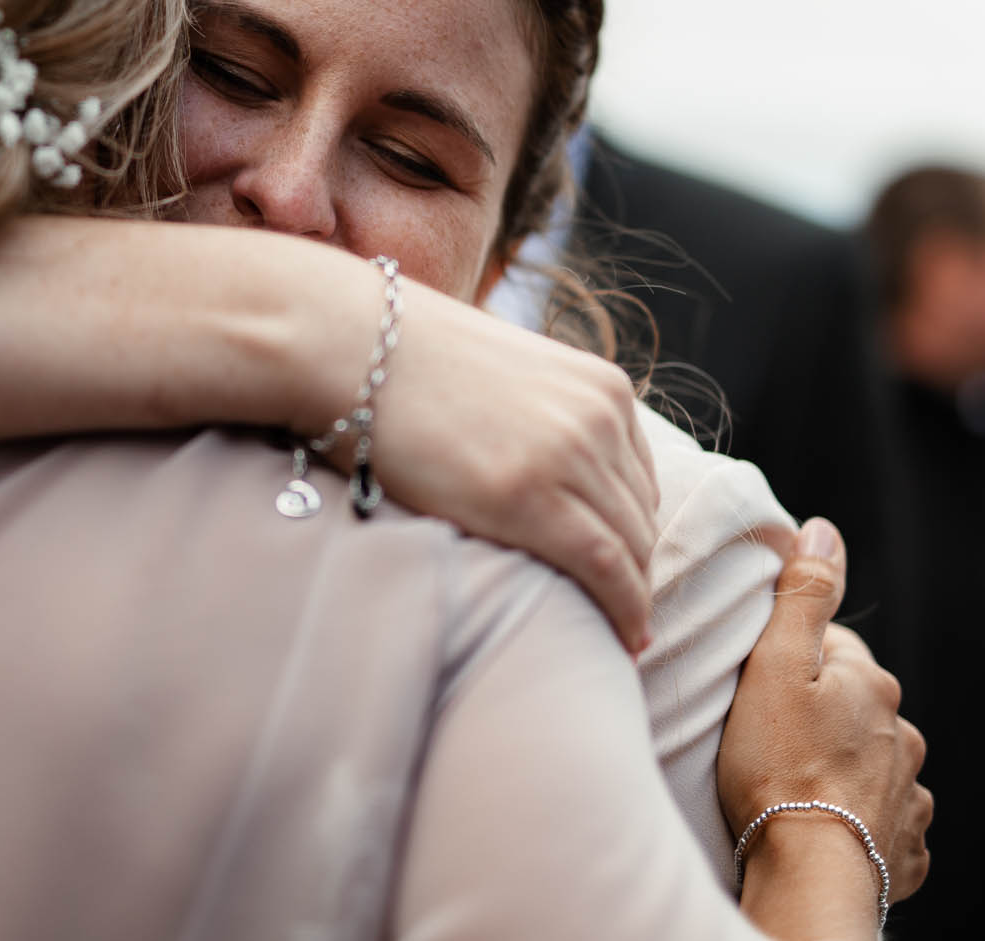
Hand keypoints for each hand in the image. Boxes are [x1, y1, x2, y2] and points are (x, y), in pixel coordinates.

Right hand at [341, 282, 660, 652]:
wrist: (345, 343)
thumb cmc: (399, 360)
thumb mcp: (497, 375)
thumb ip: (532, 413)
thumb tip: (524, 458)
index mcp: (599, 384)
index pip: (638, 476)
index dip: (631, 529)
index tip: (621, 566)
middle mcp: (599, 416)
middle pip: (639, 515)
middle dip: (634, 568)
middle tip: (619, 615)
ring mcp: (568, 454)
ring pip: (631, 547)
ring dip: (631, 596)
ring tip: (620, 634)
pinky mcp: (530, 497)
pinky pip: (605, 567)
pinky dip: (625, 609)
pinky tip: (625, 640)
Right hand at [719, 518, 930, 902]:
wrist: (809, 869)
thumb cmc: (777, 765)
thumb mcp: (774, 665)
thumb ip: (801, 595)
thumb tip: (824, 530)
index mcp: (871, 684)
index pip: (833, 649)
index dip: (793, 662)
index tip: (761, 687)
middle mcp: (902, 733)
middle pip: (857, 707)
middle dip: (823, 715)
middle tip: (771, 739)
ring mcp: (910, 793)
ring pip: (876, 764)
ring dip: (845, 769)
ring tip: (798, 788)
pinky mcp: (905, 846)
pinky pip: (885, 820)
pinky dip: (861, 820)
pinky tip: (828, 826)